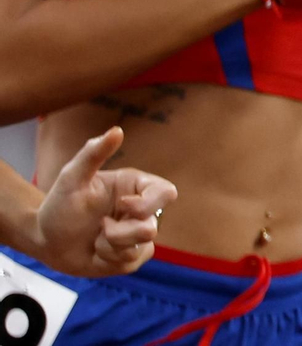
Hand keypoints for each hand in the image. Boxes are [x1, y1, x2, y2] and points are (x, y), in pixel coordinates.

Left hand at [34, 127, 175, 276]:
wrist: (45, 239)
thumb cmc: (59, 205)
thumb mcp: (72, 177)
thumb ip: (94, 153)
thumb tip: (117, 131)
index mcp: (136, 187)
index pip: (166, 193)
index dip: (148, 203)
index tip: (122, 206)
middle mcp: (142, 211)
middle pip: (152, 226)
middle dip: (120, 232)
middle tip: (100, 228)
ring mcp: (138, 235)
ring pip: (141, 247)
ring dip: (110, 246)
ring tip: (95, 239)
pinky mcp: (131, 256)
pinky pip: (132, 262)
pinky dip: (109, 259)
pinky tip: (97, 251)